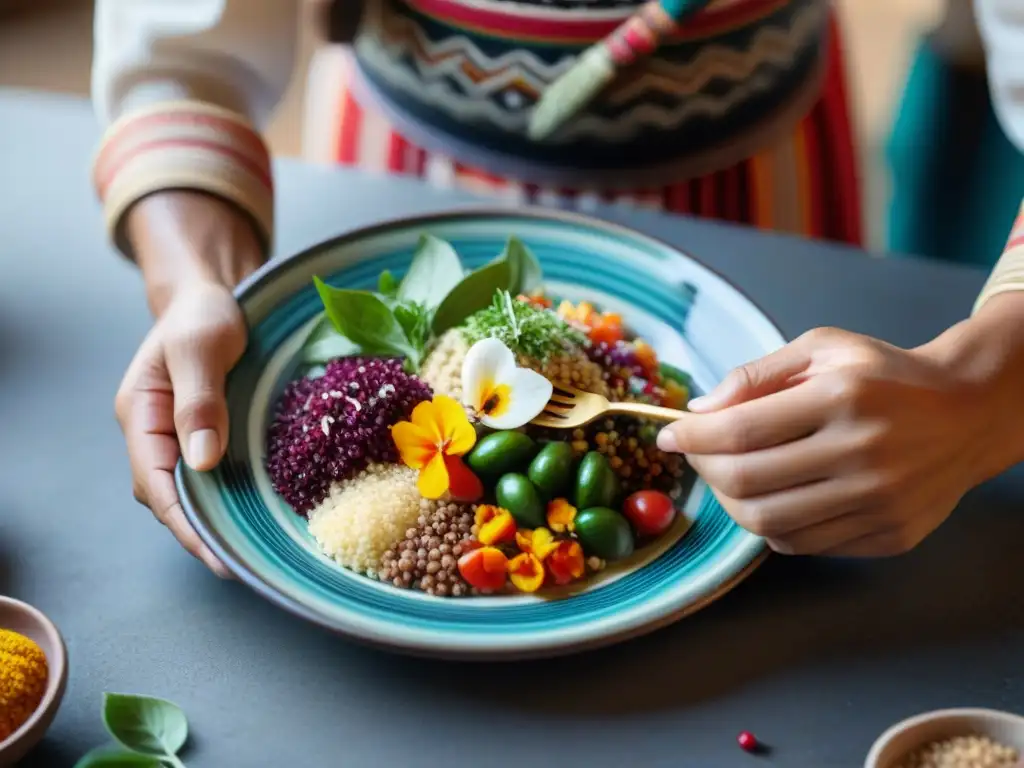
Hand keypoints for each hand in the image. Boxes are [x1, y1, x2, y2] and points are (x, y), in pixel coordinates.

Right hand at [115, 192, 262, 575]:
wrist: (211, 297)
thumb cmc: (203, 316)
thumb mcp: (200, 350)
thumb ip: (198, 402)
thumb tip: (201, 462)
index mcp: (140, 414)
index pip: (153, 482)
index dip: (182, 522)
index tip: (214, 553)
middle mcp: (152, 431)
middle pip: (167, 496)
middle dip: (197, 533)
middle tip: (237, 567)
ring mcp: (175, 434)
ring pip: (187, 490)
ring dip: (211, 521)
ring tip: (247, 554)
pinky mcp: (201, 433)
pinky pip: (207, 475)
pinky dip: (224, 498)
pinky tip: (250, 515)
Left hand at [656, 313, 1023, 556]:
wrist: (969, 412)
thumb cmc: (884, 374)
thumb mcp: (823, 349)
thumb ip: (757, 375)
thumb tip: (700, 411)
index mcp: (842, 398)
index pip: (740, 432)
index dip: (690, 437)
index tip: (668, 434)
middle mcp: (863, 454)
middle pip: (747, 482)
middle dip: (703, 468)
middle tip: (695, 452)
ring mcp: (880, 502)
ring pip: (769, 522)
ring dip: (729, 500)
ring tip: (728, 474)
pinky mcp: (890, 535)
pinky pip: (803, 543)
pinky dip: (769, 523)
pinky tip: (769, 495)